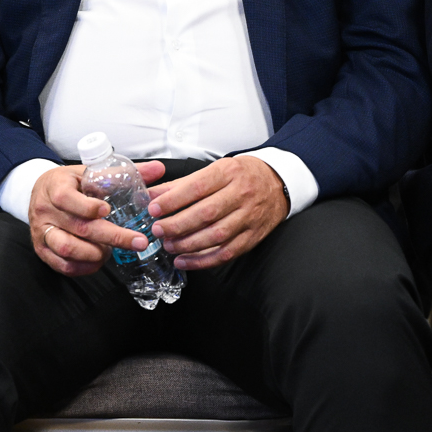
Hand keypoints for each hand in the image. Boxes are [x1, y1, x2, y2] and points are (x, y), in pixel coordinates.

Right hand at [28, 160, 167, 276]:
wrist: (40, 192)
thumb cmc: (68, 183)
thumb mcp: (90, 172)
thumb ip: (122, 173)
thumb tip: (157, 169)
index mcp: (56, 187)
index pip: (67, 198)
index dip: (87, 207)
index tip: (108, 210)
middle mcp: (46, 211)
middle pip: (78, 227)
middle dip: (111, 237)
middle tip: (137, 241)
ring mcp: (43, 232)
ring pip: (67, 249)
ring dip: (95, 253)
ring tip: (111, 250)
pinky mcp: (43, 249)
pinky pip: (62, 265)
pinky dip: (83, 266)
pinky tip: (98, 260)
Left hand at [147, 156, 288, 269]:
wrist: (278, 182)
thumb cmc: (243, 175)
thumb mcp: (216, 169)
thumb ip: (184, 184)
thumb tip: (154, 194)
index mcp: (228, 173)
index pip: (197, 188)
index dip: (173, 200)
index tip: (154, 208)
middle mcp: (241, 194)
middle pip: (206, 213)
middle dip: (177, 224)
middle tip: (159, 230)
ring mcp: (249, 217)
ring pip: (216, 235)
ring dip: (188, 244)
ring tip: (169, 246)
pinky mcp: (253, 236)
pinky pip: (227, 252)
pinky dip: (203, 261)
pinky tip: (185, 261)